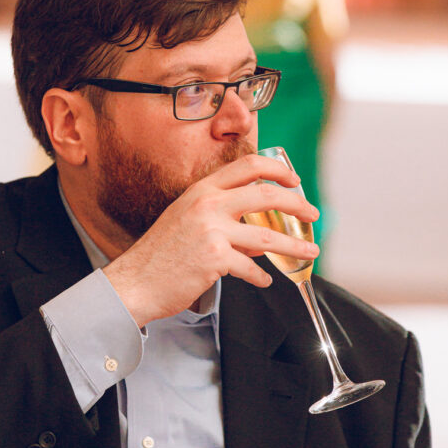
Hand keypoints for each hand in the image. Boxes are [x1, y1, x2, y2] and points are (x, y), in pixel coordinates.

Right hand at [103, 153, 319, 327]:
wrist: (135, 281)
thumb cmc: (160, 254)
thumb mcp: (188, 223)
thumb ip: (223, 222)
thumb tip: (259, 237)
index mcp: (202, 190)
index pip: (248, 166)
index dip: (278, 171)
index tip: (295, 181)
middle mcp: (208, 204)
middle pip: (266, 195)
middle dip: (297, 204)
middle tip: (312, 214)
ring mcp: (211, 231)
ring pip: (267, 235)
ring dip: (294, 245)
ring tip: (310, 251)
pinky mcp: (215, 259)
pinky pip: (250, 268)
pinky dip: (261, 277)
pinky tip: (264, 281)